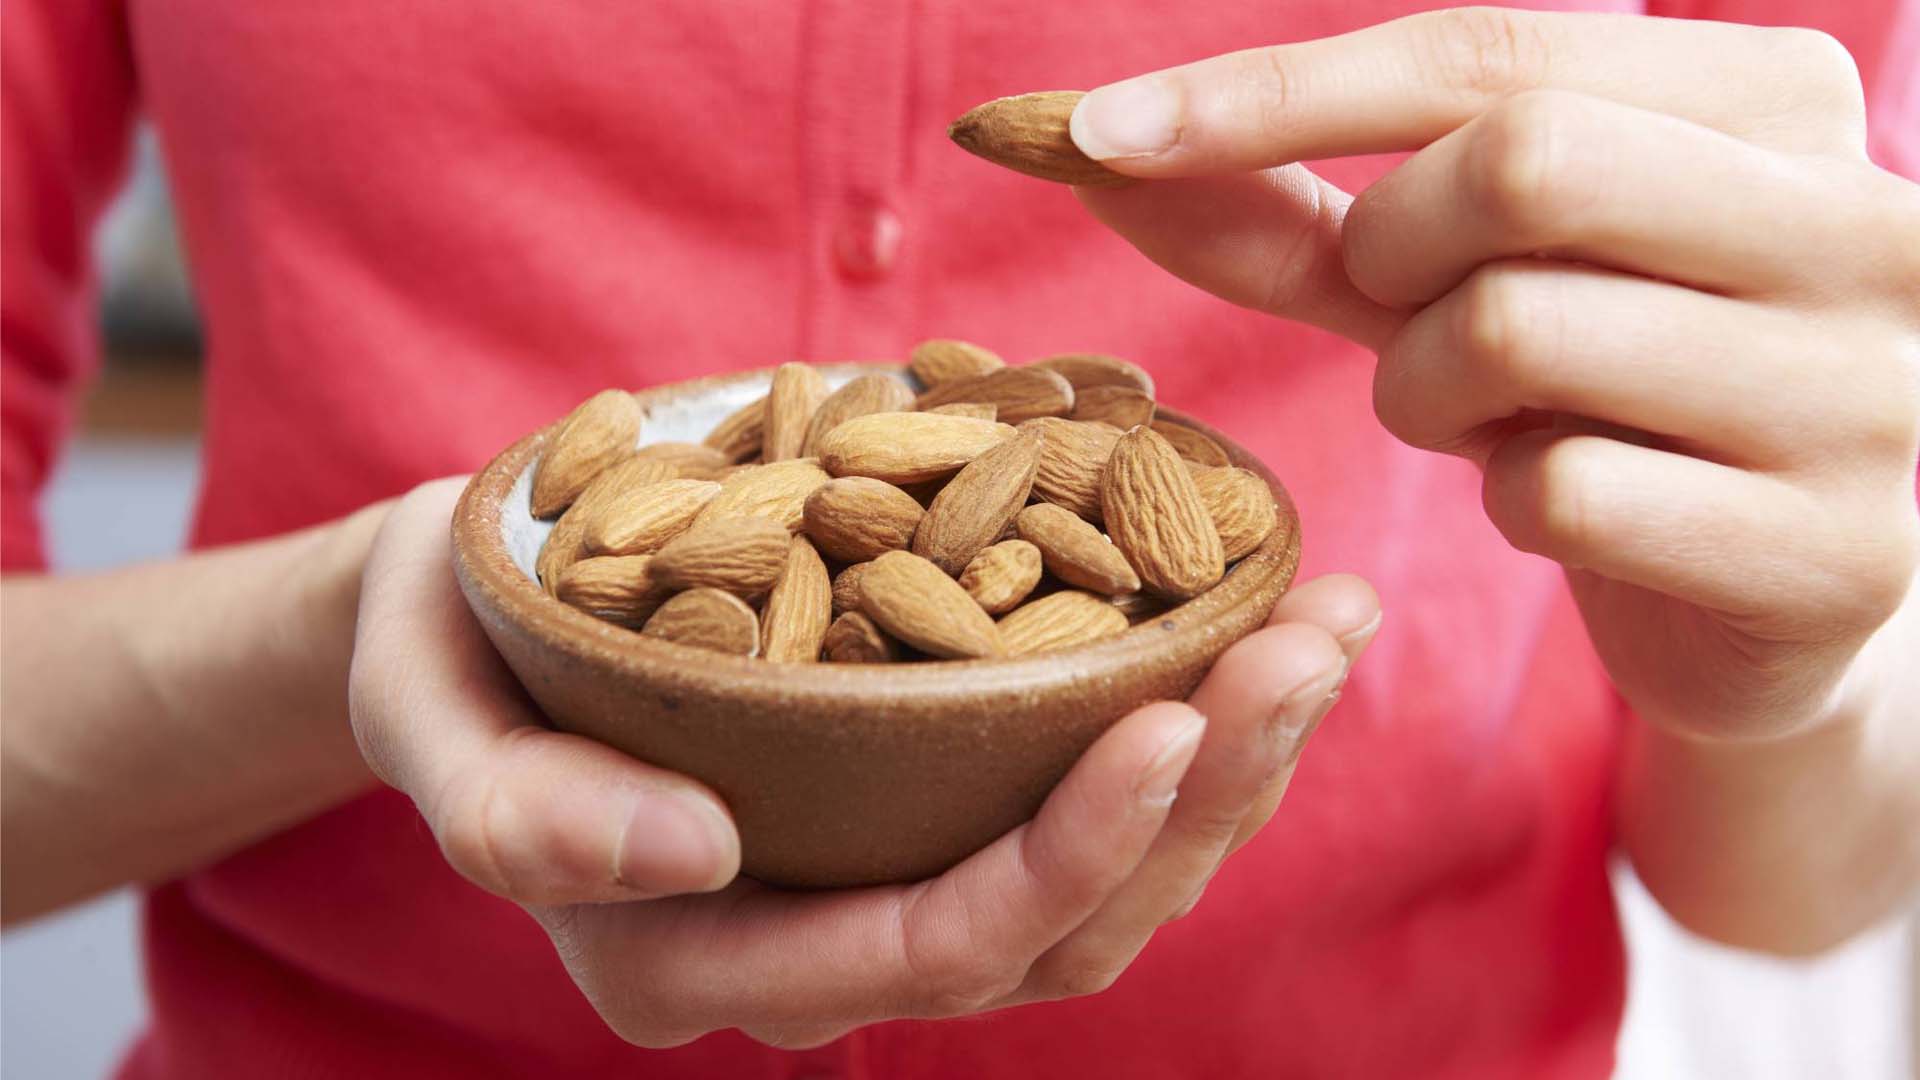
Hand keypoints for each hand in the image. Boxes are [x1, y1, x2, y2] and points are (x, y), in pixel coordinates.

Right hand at [350, 479, 1379, 1045]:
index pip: (922, 949)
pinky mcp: (926, 815)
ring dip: (1233, 767)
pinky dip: (1188, 729)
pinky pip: (1082, 811)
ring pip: (1102, 890)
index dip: (1063, 852)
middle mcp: (814, 952)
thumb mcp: (431, 717)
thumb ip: (522, 810)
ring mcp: (882, 890)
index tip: (1173, 713)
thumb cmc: (449, 652)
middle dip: (1202, 800)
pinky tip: (1255, 620)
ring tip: (1325, 622)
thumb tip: (693, 850)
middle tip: (1310, 641)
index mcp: (698, 961)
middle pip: (1056, 935)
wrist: (471, 620)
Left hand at [1069, 8, 1919, 740]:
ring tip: (1487, 416)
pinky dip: (1506, 501)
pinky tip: (1560, 504)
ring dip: (1426, 390)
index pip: (1492, 54)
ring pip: (1518, 331)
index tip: (1099, 132)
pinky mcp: (1833, 549)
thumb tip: (1102, 148)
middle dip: (1390, 250)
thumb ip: (1301, 214)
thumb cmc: (1601, 398)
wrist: (1768, 598)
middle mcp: (1862, 222)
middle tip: (1401, 310)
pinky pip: (1560, 493)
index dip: (1276, 91)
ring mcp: (1866, 389)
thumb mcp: (1456, 280)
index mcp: (1779, 105)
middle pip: (1518, 163)